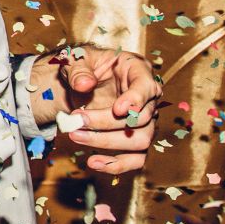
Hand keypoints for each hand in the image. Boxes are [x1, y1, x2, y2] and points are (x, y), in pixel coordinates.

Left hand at [29, 46, 160, 174]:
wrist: (78, 81)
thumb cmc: (83, 66)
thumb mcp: (76, 59)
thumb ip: (79, 70)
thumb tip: (84, 85)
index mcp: (137, 70)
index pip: (147, 87)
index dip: (136, 100)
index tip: (117, 109)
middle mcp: (148, 98)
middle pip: (141, 118)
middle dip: (106, 123)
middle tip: (76, 121)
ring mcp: (145, 121)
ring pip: (140, 140)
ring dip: (106, 142)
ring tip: (76, 137)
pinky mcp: (135, 140)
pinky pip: (136, 159)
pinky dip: (117, 164)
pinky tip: (93, 163)